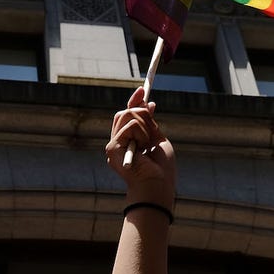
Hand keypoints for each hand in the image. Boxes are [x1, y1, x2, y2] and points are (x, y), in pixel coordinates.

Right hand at [105, 87, 174, 208]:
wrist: (157, 184)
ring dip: (144, 125)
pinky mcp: (113, 148)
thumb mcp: (157, 139)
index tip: (143, 89)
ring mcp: (114, 145)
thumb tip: (149, 104)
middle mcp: (118, 142)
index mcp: (129, 141)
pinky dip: (142, 133)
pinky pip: (130, 126)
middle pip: (126, 112)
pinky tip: (143, 148)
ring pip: (128, 115)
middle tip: (153, 121)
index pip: (127, 115)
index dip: (134, 101)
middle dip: (141, 111)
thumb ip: (150, 123)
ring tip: (147, 144)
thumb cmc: (161, 168)